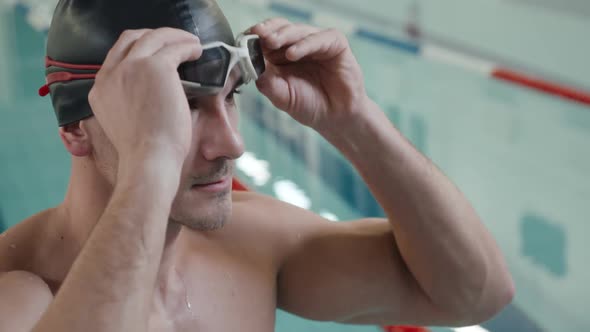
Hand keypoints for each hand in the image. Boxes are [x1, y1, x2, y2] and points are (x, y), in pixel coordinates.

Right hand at [88, 28, 201, 164]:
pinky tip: (197, 51)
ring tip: (191, 44)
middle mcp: (112, 73)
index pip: (117, 54)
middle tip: (175, 42)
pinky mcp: (156, 68)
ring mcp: (133, 67)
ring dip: (176, 37)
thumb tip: (149, 94)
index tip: (156, 51)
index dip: (138, 48)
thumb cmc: (144, 153)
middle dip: (155, 36)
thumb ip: (127, 103)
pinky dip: (187, 46)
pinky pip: (175, 48)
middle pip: (132, 38)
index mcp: (100, 88)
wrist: (148, 160)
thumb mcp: (123, 124)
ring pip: (155, 37)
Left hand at [249, 18, 367, 130]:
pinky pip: (319, 38)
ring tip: (271, 42)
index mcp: (280, 55)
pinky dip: (304, 44)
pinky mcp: (335, 44)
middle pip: (279, 28)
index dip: (253, 37)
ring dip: (282, 35)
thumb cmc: (309, 105)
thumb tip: (249, 65)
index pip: (264, 38)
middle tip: (256, 35)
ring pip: (297, 30)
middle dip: (266, 31)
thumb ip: (266, 81)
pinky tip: (292, 54)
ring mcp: (316, 43)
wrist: (336, 118)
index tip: (243, 40)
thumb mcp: (281, 96)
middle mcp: (297, 45)